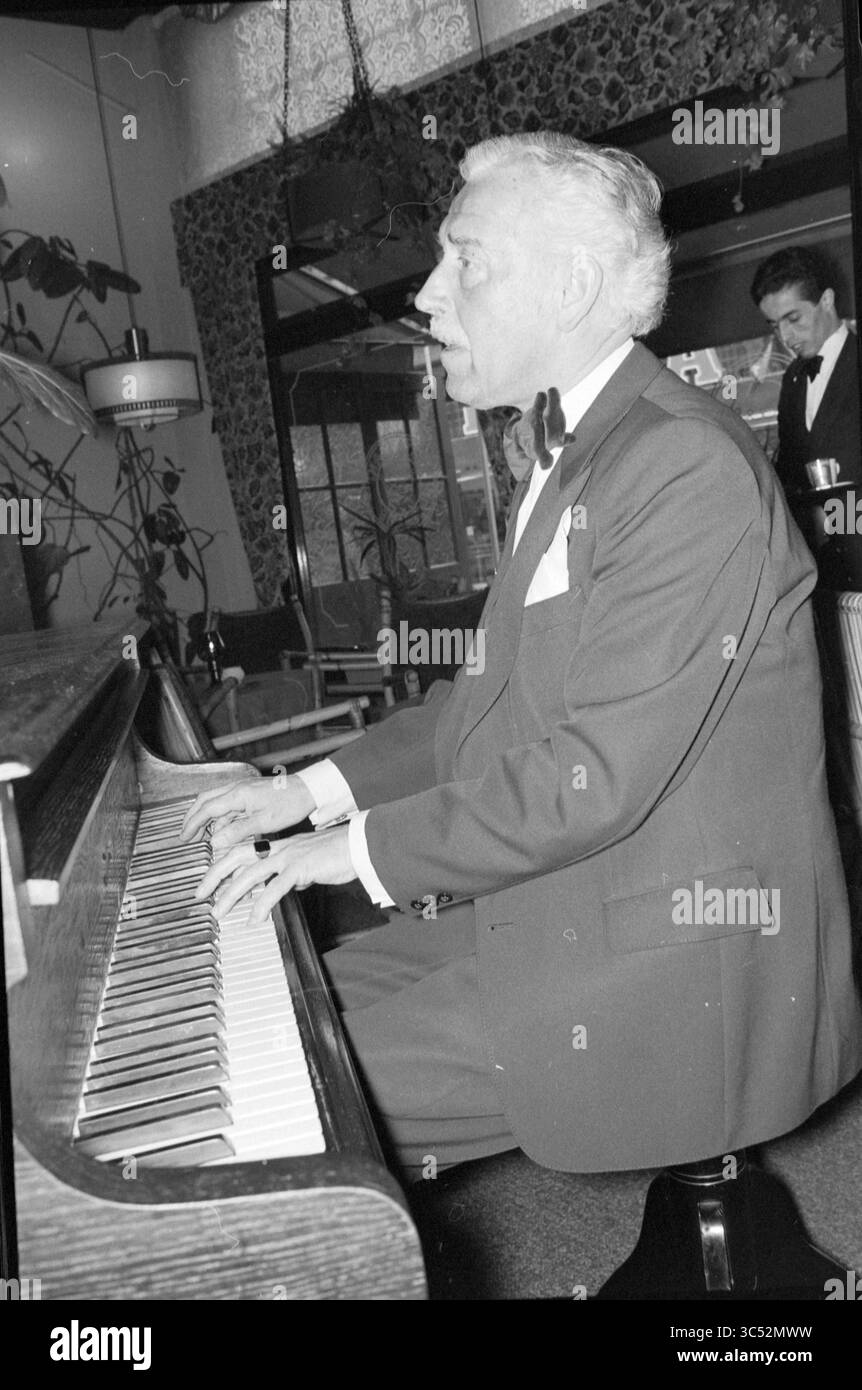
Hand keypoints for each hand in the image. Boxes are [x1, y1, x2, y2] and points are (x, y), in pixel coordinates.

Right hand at [179, 774, 314, 851]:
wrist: (308, 790)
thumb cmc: (290, 804)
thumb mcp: (264, 822)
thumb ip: (237, 832)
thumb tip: (215, 841)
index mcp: (238, 795)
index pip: (206, 809)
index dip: (192, 824)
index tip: (184, 836)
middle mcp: (237, 789)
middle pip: (205, 801)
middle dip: (192, 817)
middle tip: (185, 834)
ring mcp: (243, 789)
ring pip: (215, 802)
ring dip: (206, 818)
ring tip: (202, 835)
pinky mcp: (250, 793)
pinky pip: (228, 804)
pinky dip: (221, 816)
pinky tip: (222, 829)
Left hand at [194, 826, 354, 926]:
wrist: (359, 846)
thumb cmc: (338, 854)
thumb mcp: (309, 863)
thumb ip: (295, 873)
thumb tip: (289, 885)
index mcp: (278, 845)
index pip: (242, 851)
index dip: (222, 865)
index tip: (209, 881)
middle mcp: (278, 848)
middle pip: (236, 858)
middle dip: (215, 876)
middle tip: (200, 894)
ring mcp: (288, 856)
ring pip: (250, 874)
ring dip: (231, 894)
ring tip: (219, 912)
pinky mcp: (300, 867)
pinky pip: (275, 888)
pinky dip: (262, 904)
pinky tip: (254, 919)